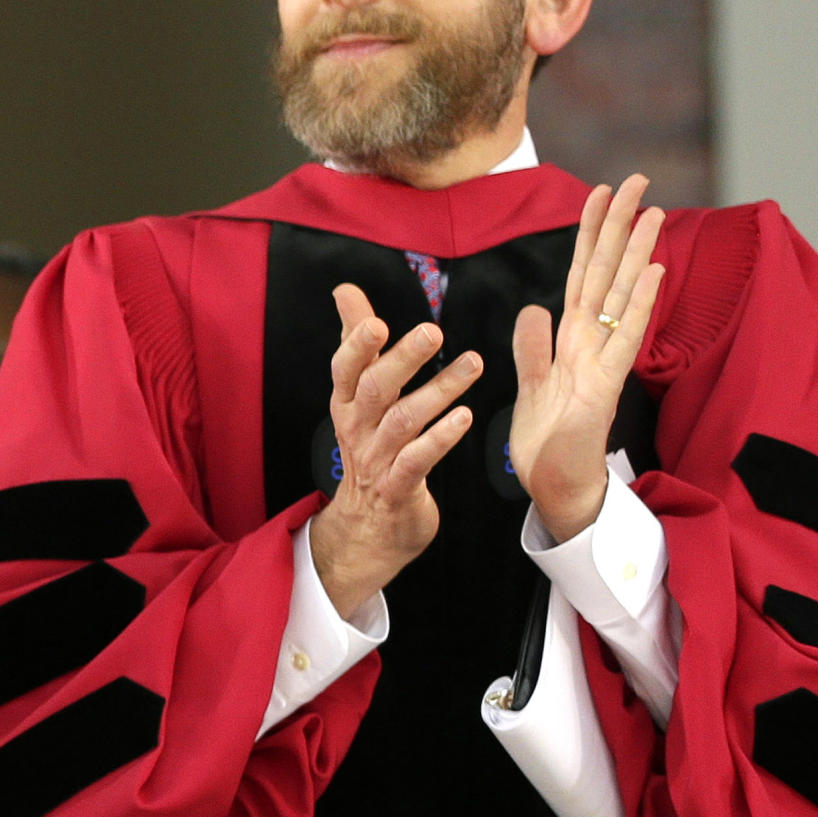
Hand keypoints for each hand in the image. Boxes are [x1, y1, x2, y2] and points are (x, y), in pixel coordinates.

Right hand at [310, 283, 482, 617]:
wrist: (368, 526)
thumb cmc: (369, 446)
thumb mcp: (357, 394)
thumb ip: (356, 340)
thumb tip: (345, 290)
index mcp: (346, 402)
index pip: (344, 368)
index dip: (356, 345)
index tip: (375, 321)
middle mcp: (357, 428)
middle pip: (374, 389)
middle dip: (402, 359)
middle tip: (432, 331)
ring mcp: (377, 459)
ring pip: (404, 421)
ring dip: (439, 391)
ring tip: (473, 364)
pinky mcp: (399, 488)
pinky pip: (419, 460)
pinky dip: (441, 438)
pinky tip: (465, 417)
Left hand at [509, 175, 664, 541]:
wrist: (556, 489)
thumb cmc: (548, 442)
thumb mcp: (531, 385)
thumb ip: (533, 347)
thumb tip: (533, 308)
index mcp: (570, 340)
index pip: (582, 273)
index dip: (590, 232)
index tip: (600, 190)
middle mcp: (591, 344)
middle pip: (605, 273)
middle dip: (620, 226)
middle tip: (638, 179)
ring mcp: (601, 363)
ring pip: (619, 296)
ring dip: (636, 253)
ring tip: (653, 210)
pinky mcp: (604, 389)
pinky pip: (623, 340)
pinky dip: (638, 305)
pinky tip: (654, 272)